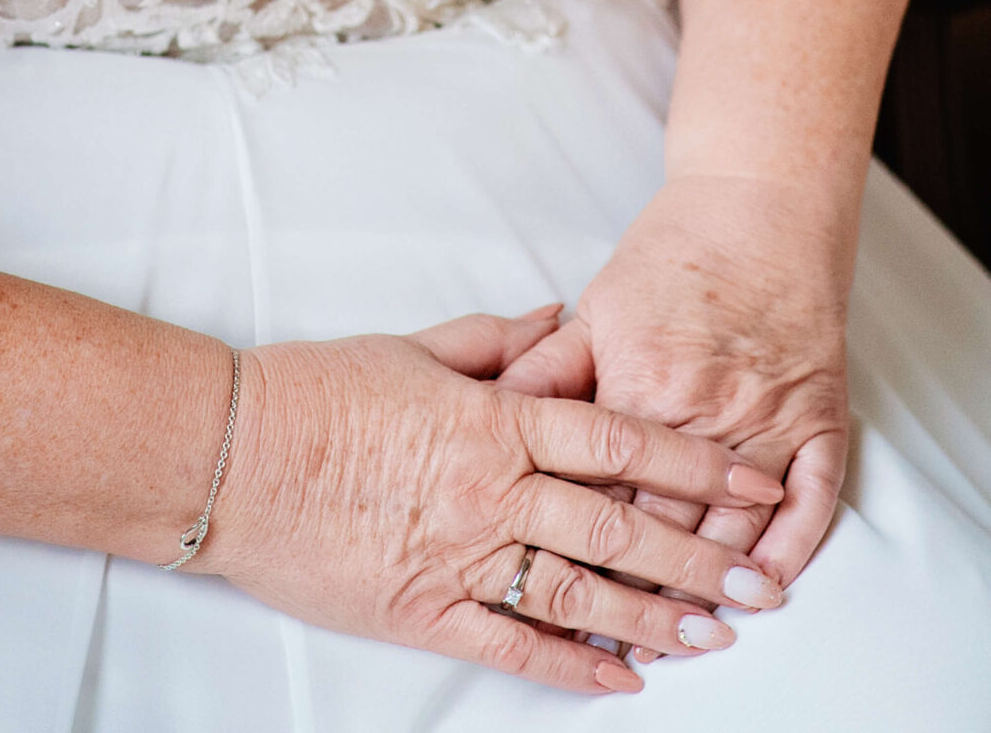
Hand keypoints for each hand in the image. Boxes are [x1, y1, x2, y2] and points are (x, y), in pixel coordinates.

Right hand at [207, 303, 785, 696]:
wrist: (233, 455)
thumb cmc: (316, 392)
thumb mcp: (410, 347)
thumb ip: (493, 340)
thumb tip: (556, 319)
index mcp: (493, 419)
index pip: (617, 439)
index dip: (693, 463)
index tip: (751, 479)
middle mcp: (492, 490)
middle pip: (619, 523)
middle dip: (700, 551)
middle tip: (763, 576)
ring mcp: (463, 555)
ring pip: (583, 590)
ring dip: (658, 614)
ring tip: (719, 632)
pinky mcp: (427, 609)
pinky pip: (516, 644)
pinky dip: (575, 665)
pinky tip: (625, 678)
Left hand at [500, 174, 851, 628]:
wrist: (755, 213)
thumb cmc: (669, 261)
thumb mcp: (595, 312)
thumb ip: (542, 371)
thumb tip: (487, 417)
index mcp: (637, 381)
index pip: (600, 492)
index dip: (578, 552)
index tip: (558, 600)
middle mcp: (704, 407)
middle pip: (666, 525)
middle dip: (638, 591)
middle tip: (615, 647)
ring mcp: (766, 417)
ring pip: (736, 528)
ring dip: (710, 588)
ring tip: (681, 640)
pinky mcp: (817, 418)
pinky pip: (810, 502)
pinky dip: (789, 550)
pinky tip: (766, 587)